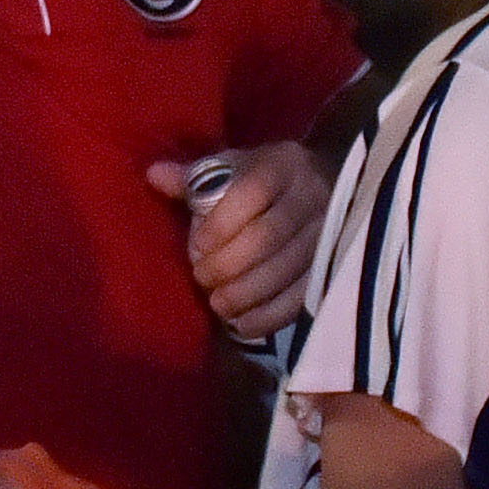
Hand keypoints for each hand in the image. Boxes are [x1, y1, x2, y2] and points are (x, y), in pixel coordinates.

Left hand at [151, 142, 329, 339]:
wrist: (323, 185)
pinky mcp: (334, 265)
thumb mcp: (233, 169)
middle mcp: (312, 194)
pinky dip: (272, 314)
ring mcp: (329, 231)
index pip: (253, 190)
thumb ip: (195, 177)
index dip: (222, 222)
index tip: (197, 246)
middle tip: (202, 278)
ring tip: (219, 304)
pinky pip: (305, 294)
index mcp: (283, 164)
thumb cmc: (264, 180)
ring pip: (289, 268)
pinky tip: (243, 324)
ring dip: (248, 292)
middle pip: (270, 235)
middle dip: (230, 263)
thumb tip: (153, 175)